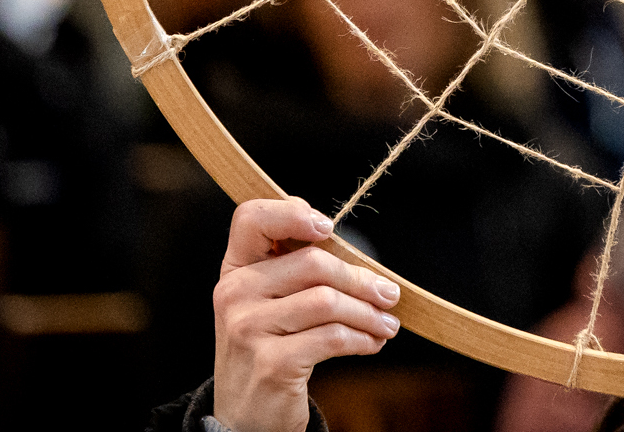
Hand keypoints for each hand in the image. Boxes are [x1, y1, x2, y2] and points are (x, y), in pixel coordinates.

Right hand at [211, 197, 402, 431]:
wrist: (244, 414)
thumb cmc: (266, 348)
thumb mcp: (266, 303)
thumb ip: (294, 271)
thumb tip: (362, 259)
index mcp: (234, 269)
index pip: (251, 218)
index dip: (292, 213)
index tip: (328, 228)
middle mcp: (234, 294)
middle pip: (312, 263)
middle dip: (360, 279)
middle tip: (389, 294)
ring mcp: (249, 329)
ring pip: (328, 301)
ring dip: (368, 313)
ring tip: (387, 323)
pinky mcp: (272, 362)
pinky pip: (332, 337)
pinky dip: (361, 338)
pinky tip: (372, 342)